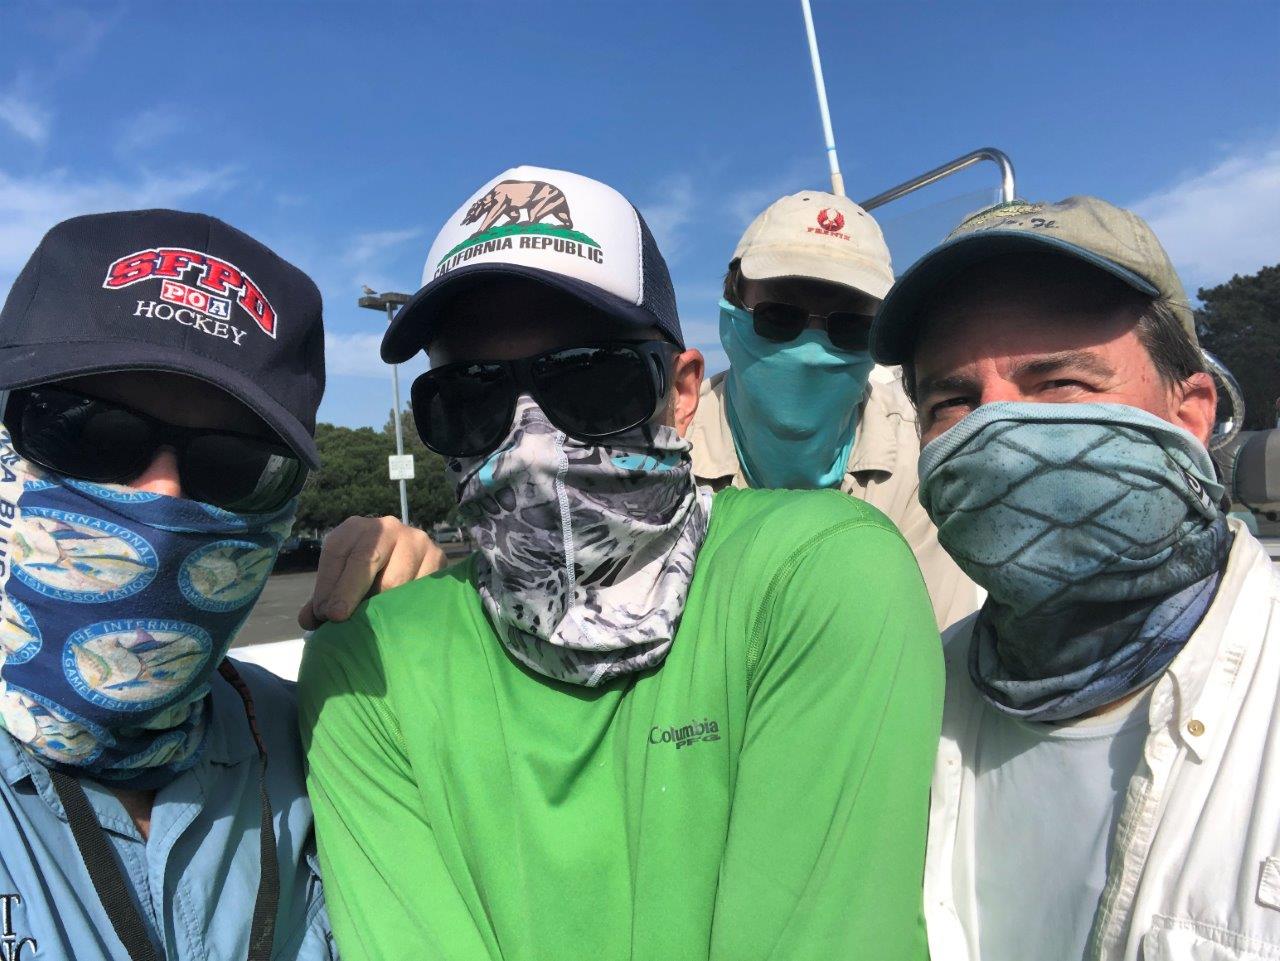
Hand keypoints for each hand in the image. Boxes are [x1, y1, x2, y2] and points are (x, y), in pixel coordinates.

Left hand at [298, 516, 447, 629]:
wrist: (411, 562)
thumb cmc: (367, 575)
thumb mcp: (342, 580)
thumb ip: (324, 600)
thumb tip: (307, 620)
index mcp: (356, 528)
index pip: (337, 552)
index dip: (328, 584)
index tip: (323, 614)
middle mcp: (386, 526)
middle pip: (365, 560)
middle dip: (348, 592)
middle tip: (337, 618)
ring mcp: (415, 539)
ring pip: (395, 579)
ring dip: (379, 605)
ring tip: (371, 622)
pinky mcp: (438, 556)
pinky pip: (419, 588)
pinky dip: (406, 606)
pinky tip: (398, 617)